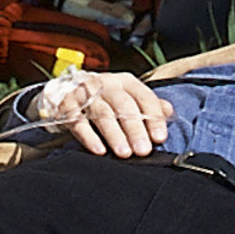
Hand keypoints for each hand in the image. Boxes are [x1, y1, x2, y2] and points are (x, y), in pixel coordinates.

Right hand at [30, 71, 171, 156]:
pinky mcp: (67, 106)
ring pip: (103, 114)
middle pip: (124, 106)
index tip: (160, 137)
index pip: (144, 96)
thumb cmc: (104, 97)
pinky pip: (78, 122)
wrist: (65, 90)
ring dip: (115, 135)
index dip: (153, 117)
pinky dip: (89, 137)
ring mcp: (86, 94)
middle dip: (135, 129)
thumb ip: (148, 104)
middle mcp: (107, 84)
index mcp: (125, 81)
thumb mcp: (127, 96)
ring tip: (124, 153)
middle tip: (143, 150)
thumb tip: (168, 111)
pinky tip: (99, 150)